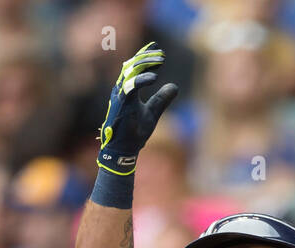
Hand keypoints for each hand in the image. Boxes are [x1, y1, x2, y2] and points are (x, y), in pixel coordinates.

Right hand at [97, 42, 178, 175]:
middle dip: (147, 57)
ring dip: (145, 63)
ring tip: (160, 59)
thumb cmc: (135, 131)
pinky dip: (141, 80)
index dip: (146, 57)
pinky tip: (154, 77)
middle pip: (133, 66)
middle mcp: (121, 89)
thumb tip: (174, 86)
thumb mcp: (153, 111)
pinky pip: (129, 87)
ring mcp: (120, 95)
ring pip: (130, 72)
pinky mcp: (121, 104)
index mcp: (128, 89)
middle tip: (161, 53)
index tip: (158, 50)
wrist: (125, 149)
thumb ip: (162, 99)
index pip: (136, 68)